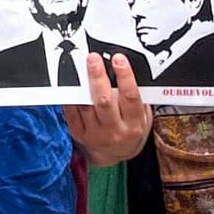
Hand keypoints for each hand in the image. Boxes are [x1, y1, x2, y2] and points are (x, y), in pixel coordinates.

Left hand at [64, 52, 151, 167]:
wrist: (115, 155)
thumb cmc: (130, 129)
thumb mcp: (142, 117)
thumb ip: (136, 98)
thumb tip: (125, 70)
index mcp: (134, 125)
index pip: (130, 97)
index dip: (125, 77)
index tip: (118, 59)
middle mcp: (115, 131)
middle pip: (104, 101)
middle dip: (98, 78)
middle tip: (93, 58)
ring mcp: (95, 133)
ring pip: (85, 105)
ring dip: (82, 84)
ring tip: (80, 65)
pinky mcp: (78, 133)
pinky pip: (72, 111)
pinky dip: (72, 96)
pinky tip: (72, 82)